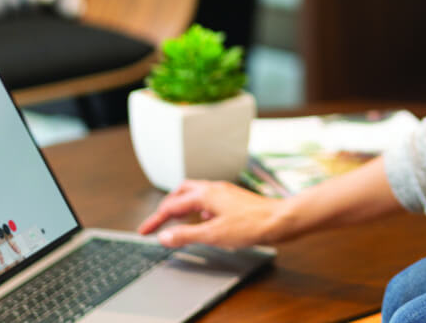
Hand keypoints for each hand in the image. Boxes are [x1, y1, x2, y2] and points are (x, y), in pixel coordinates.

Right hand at [137, 179, 288, 248]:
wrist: (280, 220)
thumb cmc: (252, 224)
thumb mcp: (213, 235)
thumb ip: (186, 235)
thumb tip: (164, 236)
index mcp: (205, 194)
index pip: (171, 205)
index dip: (155, 219)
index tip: (145, 230)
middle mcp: (214, 189)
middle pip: (182, 192)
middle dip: (167, 206)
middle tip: (158, 221)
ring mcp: (225, 192)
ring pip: (196, 194)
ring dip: (182, 206)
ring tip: (176, 221)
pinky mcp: (234, 199)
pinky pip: (209, 200)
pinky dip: (198, 209)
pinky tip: (204, 222)